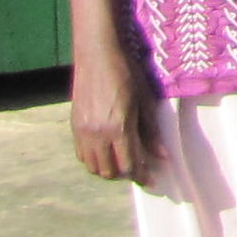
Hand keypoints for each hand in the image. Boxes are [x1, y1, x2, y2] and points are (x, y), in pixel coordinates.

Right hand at [71, 40, 163, 186]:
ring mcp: (82, 132)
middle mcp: (97, 134)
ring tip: (122, 162)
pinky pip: (82, 155)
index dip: (141, 175)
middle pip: (109, 171)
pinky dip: (95, 160)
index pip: (129, 164)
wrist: (96, 55)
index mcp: (118, 128)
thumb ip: (151, 131)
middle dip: (125, 174)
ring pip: (93, 167)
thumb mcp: (144, 101)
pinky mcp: (74, 126)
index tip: (151, 180)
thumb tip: (162, 156)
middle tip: (138, 169)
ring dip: (108, 169)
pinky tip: (106, 152)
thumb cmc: (125, 73)